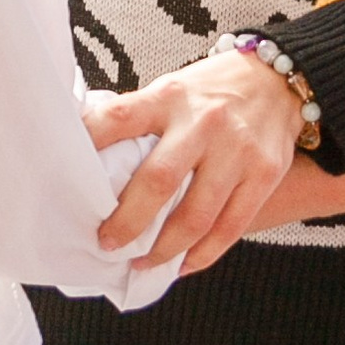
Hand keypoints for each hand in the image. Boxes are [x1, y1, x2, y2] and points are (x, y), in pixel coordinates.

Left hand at [85, 48, 305, 275]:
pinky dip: (203, 254)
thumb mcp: (172, 89)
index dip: (90, 143)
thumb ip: (140, 120)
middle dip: (128, 221)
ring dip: (164, 250)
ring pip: (196, 216)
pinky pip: (230, 227)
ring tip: (142, 263)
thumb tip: (91, 157)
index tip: (65, 174)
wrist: (280, 80)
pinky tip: (183, 263)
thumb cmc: (212, 91)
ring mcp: (237, 150)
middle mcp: (203, 122)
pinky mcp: (264, 173)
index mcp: (170, 97)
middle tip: (107, 243)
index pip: (120, 118)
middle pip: (159, 180)